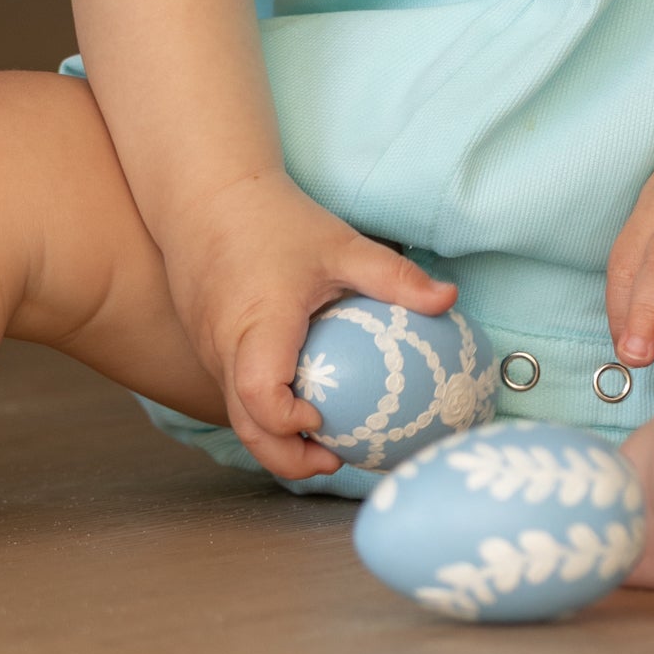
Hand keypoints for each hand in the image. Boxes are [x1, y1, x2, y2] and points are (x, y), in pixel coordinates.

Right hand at [160, 169, 455, 480]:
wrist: (207, 193)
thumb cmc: (278, 220)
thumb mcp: (340, 244)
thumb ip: (393, 276)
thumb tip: (451, 300)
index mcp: (258, 323)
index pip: (261, 395)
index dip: (292, 425)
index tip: (329, 424)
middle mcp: (223, 346)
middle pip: (246, 426)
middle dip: (288, 458)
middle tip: (335, 459)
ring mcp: (207, 351)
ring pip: (236, 414)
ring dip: (274, 437)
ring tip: (323, 437)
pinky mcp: (202, 348)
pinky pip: (230, 391)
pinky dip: (260, 409)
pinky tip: (297, 398)